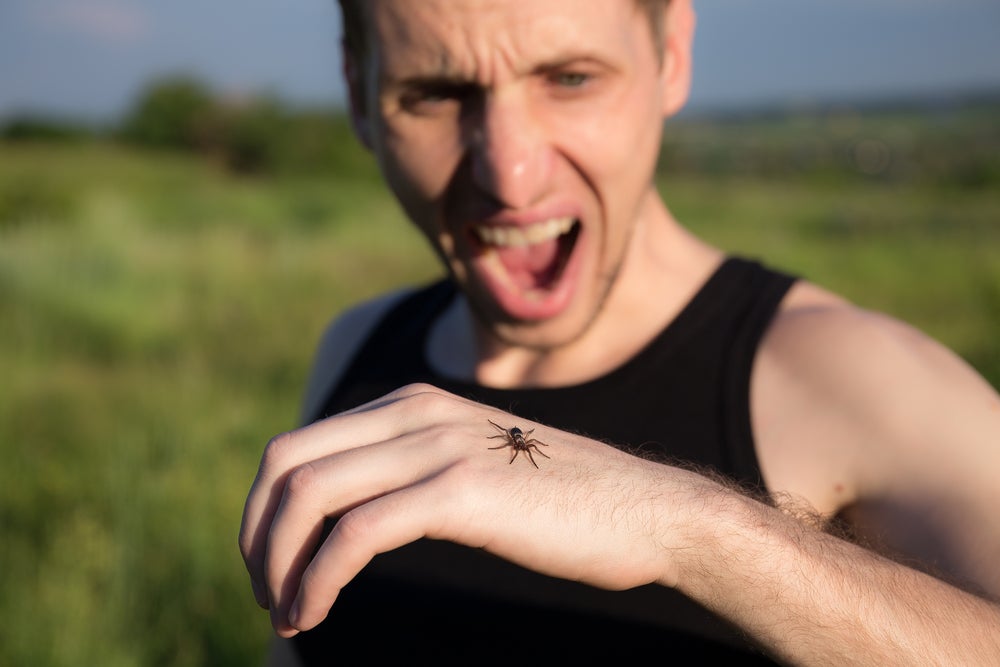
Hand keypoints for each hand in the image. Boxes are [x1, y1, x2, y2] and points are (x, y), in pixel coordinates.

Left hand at [238, 383, 695, 636]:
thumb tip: (351, 514)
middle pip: (287, 463)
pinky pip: (357, 534)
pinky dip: (319, 578)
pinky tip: (316, 612)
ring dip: (279, 562)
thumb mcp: (470, 466)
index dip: (263, 509)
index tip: (272, 565)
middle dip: (257, 534)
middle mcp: (416, 412)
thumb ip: (412, 470)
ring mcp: (438, 447)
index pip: (299, 444)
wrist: (645, 509)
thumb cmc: (561, 503)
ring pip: (310, 494)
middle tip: (266, 592)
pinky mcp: (462, 491)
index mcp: (411, 403)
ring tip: (287, 613)